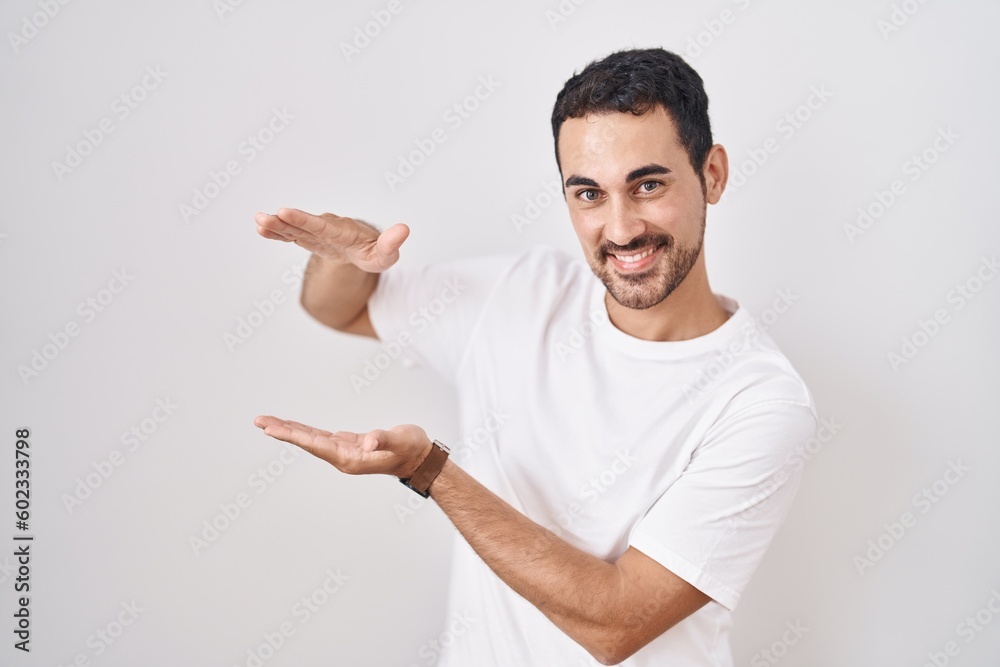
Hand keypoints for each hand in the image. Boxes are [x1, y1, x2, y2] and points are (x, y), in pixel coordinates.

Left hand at [253, 415, 432, 477]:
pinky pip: (319, 437)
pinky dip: (304, 430)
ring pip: (311, 439)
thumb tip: (368, 442)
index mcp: (350, 458)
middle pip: (306, 442)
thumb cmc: (412, 449)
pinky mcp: (348, 446)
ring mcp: (344, 452)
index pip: (315, 445)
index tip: (271, 429)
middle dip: (283, 430)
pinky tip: (294, 427)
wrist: (420, 460)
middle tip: (259, 421)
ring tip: (267, 422)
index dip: (292, 435)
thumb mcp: (401, 441)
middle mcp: (342, 457)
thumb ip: (385, 440)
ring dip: (290, 430)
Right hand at [254, 207, 408, 272]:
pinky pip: (291, 235)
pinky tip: (261, 230)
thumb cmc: (375, 251)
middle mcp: (326, 228)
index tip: (285, 211)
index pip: (321, 225)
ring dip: (276, 225)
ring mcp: (315, 233)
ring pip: (294, 228)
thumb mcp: (386, 254)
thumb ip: (392, 244)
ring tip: (258, 222)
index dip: (303, 219)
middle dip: (285, 221)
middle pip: (303, 224)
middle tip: (265, 216)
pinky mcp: (308, 239)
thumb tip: (404, 230)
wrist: (365, 248)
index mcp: (343, 231)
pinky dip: (277, 233)